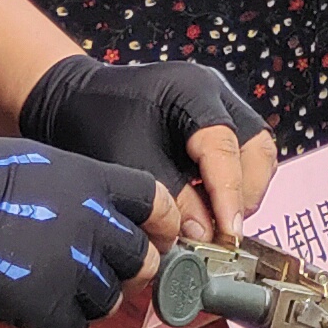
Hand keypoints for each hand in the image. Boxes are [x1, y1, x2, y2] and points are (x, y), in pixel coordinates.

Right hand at [0, 129, 169, 327]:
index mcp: (96, 185)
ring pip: (110, 301)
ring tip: (61, 289)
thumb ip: (81, 190)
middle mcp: (95, 227)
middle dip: (131, 270)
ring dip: (92, 299)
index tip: (158, 237)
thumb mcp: (44, 163)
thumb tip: (98, 212)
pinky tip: (40, 311)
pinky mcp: (46, 307)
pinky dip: (61, 325)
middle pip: (143, 261)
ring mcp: (73, 270)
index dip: (160, 226)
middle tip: (108, 271)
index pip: (156, 206)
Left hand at [17, 53, 277, 234]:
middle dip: (242, 194)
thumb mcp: (128, 162)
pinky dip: (229, 186)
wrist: (72, 100)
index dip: (228, 196)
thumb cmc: (94, 123)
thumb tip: (205, 236)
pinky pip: (240, 157)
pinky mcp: (214, 123)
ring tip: (216, 224)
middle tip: (223, 233)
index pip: (223, 148)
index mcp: (194, 91)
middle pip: (255, 148)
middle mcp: (216, 93)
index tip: (226, 236)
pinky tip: (207, 208)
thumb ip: (171, 197)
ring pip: (255, 154)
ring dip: (241, 192)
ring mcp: (220, 105)